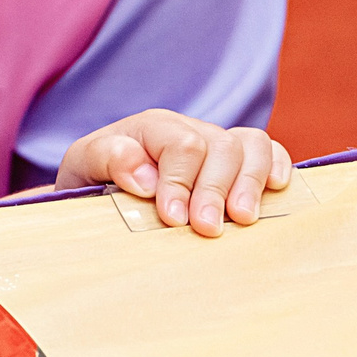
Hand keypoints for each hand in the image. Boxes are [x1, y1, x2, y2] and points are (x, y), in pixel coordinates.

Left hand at [57, 109, 291, 236]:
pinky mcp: (238, 160)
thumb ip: (106, 159)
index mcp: (152, 127)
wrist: (98, 191)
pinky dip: (276, 166)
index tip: (174, 218)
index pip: (182, 146)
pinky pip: (269, 150)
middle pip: (221, 147)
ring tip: (243, 219)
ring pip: (250, 146)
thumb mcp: (81, 168)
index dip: (181, 182)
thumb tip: (146, 174)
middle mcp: (189, 130)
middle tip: (207, 229)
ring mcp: (216, 143)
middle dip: (215, 191)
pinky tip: (275, 189)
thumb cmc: (92, 181)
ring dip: (250, 184)